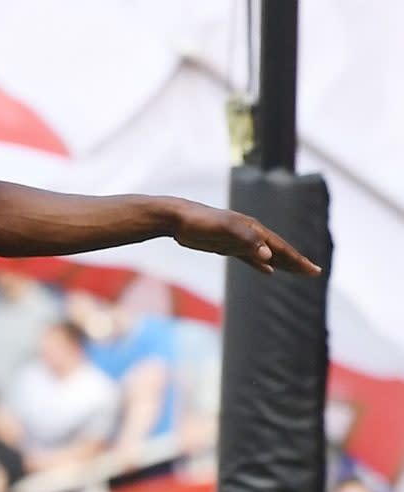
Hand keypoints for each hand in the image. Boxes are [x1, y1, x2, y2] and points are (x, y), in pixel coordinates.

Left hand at [171, 200, 320, 275]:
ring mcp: (239, 241)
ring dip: (282, 263)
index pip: (280, 247)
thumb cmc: (200, 221)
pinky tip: (268, 270)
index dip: (297, 259)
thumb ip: (246, 240)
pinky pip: (250, 257)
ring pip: (266, 254)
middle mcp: (249, 234)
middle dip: (296, 261)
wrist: (177, 218)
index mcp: (252, 229)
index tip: (314, 270)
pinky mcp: (227, 246)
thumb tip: (268, 255)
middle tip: (315, 273)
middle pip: (278, 250)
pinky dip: (261, 264)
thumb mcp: (224, 229)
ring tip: (298, 271)